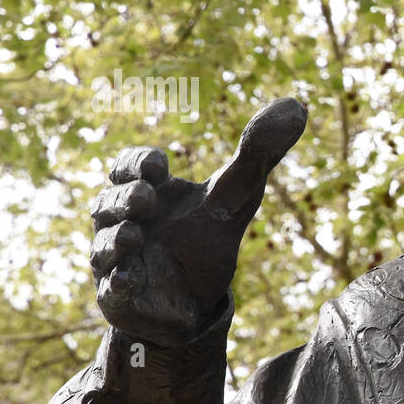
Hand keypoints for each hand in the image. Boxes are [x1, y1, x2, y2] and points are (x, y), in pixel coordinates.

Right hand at [89, 98, 306, 346]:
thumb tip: (299, 105)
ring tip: (134, 234)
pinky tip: (129, 277)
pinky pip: (110, 289)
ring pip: (103, 245)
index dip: (137, 162)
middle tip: (147, 198)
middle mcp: (122, 221)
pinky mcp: (121, 296)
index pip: (127, 165)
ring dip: (116, 238)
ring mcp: (117, 260)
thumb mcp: (237, 194)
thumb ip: (260, 152)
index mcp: (145, 190)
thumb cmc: (207, 236)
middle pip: (108, 202)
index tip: (161, 165)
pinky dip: (117, 281)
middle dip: (125, 198)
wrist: (196, 298)